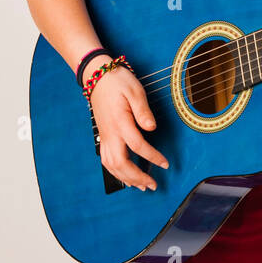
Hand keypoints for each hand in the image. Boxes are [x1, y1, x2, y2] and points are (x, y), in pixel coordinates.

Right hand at [86, 62, 169, 190]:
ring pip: (111, 165)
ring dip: (126, 179)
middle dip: (137, 177)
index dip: (152, 157)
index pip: (137, 146)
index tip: (165, 164)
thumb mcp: (135, 91)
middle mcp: (110, 133)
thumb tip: (151, 128)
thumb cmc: (117, 81)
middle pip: (121, 163)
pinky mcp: (102, 136)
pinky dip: (115, 172)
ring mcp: (104, 136)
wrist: (96, 77)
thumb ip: (143, 111)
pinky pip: (105, 160)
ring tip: (141, 186)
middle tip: (152, 185)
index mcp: (120, 122)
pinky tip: (124, 177)